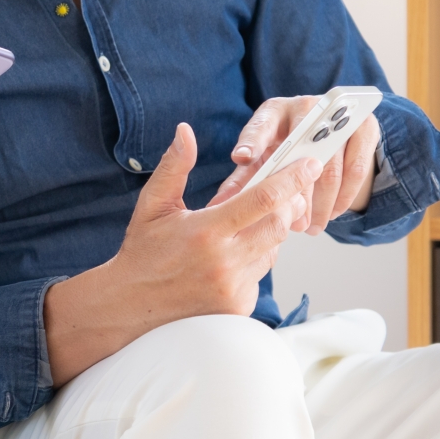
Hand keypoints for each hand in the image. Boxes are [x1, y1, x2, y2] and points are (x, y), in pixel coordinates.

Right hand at [115, 123, 323, 319]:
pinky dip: (256, 257)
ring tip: (250, 222)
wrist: (131, 306)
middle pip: (279, 224)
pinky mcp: (239, 305)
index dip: (291, 178)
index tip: (309, 164)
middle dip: (289, 204)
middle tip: (289, 192)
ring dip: (270, 230)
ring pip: (273, 249)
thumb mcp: (152, 206)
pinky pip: (261, 273)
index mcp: (206, 231)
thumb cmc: (143, 253)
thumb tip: (185, 132)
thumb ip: (174, 167)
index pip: (263, 199)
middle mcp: (225, 262)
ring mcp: (234, 287)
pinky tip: (234, 254)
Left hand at [208, 95, 379, 234]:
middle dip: (295, 191)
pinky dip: (344, 196)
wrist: (330, 133)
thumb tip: (218, 205)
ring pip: (330, 164)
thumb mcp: (263, 159)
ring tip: (311, 227)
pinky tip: (334, 213)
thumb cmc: (286, 148)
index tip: (242, 157)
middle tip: (291, 223)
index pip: (260, 124)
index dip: (252, 141)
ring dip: (321, 202)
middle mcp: (305, 107)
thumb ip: (242, 180)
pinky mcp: (366, 127)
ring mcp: (338, 115)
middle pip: (300, 152)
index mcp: (273, 111)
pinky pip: (356, 168)